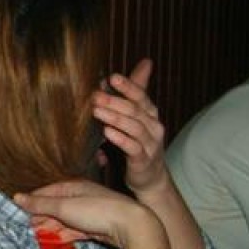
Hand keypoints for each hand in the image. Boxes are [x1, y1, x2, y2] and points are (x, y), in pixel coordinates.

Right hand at [15, 179, 160, 248]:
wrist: (131, 226)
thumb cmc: (96, 210)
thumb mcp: (64, 206)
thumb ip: (40, 204)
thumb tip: (16, 197)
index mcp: (72, 186)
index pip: (45, 193)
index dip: (30, 202)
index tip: (16, 212)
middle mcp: (79, 198)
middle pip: (53, 207)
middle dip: (39, 217)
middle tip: (22, 227)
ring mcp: (88, 214)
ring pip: (63, 220)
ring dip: (49, 228)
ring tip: (34, 236)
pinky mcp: (95, 228)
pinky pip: (74, 231)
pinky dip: (63, 235)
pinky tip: (54, 241)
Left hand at [91, 58, 168, 194]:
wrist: (150, 176)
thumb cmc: (137, 142)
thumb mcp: (134, 117)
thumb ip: (128, 96)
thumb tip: (120, 72)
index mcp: (150, 113)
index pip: (141, 96)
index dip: (127, 86)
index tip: (112, 77)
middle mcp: (154, 126)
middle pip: (135, 110)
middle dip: (114, 101)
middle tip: (95, 96)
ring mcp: (151, 144)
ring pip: (134, 128)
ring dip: (114, 118)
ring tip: (97, 111)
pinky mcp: (144, 160)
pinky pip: (133, 148)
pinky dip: (120, 139)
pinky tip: (107, 132)